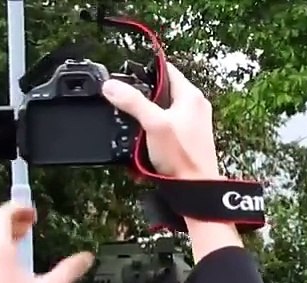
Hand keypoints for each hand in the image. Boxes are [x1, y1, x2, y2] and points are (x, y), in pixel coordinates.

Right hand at [102, 64, 218, 180]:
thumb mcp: (153, 124)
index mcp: (191, 96)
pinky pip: (166, 124)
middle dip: (143, 94)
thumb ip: (133, 102)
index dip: (145, 70)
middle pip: (162, 89)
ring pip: (162, 108)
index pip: (166, 69)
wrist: (195, 188)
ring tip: (133, 121)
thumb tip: (112, 86)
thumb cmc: (182, 158)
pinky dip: (153, 127)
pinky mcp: (188, 137)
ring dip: (146, 113)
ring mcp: (193, 122)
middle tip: (125, 100)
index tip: (126, 74)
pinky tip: (144, 137)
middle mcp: (195, 106)